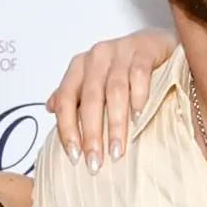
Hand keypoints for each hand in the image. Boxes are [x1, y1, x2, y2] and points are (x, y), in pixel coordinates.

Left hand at [46, 30, 172, 166]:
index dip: (67, 129)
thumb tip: (50, 108)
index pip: (66, 99)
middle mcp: (97, 56)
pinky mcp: (144, 50)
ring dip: (115, 124)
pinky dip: (138, 97)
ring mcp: (121, 51)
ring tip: (117, 151)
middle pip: (90, 99)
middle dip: (92, 134)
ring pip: (114, 91)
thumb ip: (74, 94)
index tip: (74, 157)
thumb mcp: (95, 81)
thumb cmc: (123, 69)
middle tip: (96, 162)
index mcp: (80, 66)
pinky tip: (139, 118)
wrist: (156, 44)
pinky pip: (139, 75)